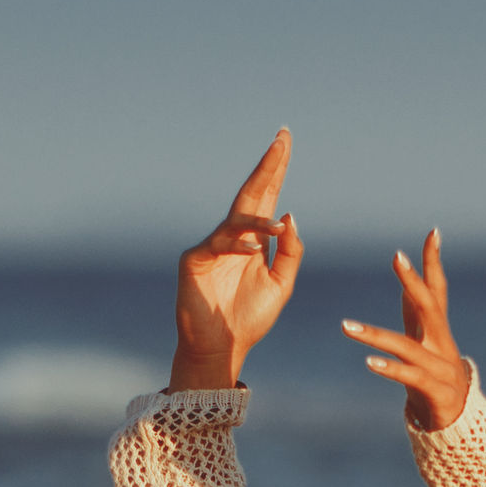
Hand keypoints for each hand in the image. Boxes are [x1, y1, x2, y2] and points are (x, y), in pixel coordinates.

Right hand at [173, 132, 302, 389]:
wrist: (222, 348)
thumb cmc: (248, 318)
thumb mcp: (280, 284)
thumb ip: (290, 252)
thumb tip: (289, 214)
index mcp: (254, 240)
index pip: (268, 197)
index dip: (276, 170)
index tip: (285, 140)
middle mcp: (234, 237)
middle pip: (253, 194)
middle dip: (268, 167)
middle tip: (282, 138)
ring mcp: (213, 246)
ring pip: (238, 219)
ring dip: (259, 218)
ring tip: (278, 225)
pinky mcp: (195, 260)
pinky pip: (219, 244)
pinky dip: (238, 245)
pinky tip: (254, 250)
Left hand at [342, 234, 473, 431]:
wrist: (458, 422)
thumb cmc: (435, 376)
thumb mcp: (424, 342)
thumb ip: (416, 314)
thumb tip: (407, 285)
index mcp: (438, 329)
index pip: (437, 289)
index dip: (434, 262)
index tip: (433, 233)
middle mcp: (443, 343)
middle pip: (430, 306)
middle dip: (413, 281)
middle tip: (397, 257)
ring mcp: (442, 367)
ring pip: (407, 346)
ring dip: (375, 336)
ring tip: (347, 327)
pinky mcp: (437, 391)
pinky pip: (410, 377)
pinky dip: (390, 369)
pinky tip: (368, 362)